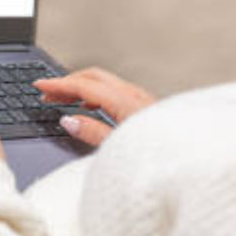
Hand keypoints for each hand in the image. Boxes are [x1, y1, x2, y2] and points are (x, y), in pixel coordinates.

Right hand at [32, 67, 156, 146]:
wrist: (195, 157)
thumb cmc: (162, 155)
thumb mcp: (120, 148)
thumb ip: (94, 133)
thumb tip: (69, 120)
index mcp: (126, 103)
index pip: (85, 86)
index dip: (59, 85)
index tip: (40, 86)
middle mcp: (135, 96)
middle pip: (94, 77)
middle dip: (67, 81)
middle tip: (46, 93)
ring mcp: (142, 99)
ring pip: (105, 82)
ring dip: (81, 86)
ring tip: (62, 99)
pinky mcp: (146, 106)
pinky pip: (115, 90)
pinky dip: (95, 92)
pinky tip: (89, 106)